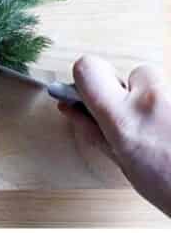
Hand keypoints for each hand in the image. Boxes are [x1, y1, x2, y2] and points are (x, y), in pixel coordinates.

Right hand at [59, 55, 170, 216]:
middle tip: (138, 120)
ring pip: (160, 83)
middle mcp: (152, 101)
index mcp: (123, 120)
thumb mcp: (122, 163)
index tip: (89, 92)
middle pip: (134, 73)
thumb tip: (71, 109)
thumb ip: (94, 130)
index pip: (88, 69)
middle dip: (132, 92)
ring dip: (156, 100)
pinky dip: (170, 109)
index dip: (86, 79)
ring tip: (163, 130)